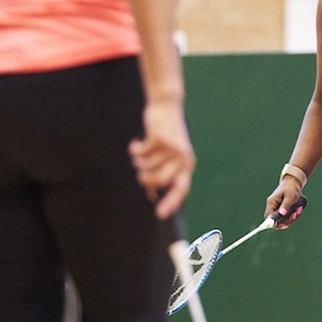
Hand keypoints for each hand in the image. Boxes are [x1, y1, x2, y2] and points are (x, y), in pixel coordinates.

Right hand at [128, 100, 194, 219]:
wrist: (166, 106)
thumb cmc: (165, 135)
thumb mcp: (166, 156)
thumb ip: (161, 174)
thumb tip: (152, 195)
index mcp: (186, 165)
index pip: (180, 189)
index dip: (171, 202)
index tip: (160, 215)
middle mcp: (183, 158)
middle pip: (158, 181)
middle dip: (144, 179)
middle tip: (139, 170)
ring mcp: (172, 148)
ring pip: (147, 167)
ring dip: (138, 161)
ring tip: (138, 153)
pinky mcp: (161, 138)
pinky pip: (141, 154)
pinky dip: (135, 150)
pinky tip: (136, 144)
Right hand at [266, 182, 304, 228]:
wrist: (293, 183)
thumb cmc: (291, 188)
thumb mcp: (290, 196)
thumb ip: (286, 205)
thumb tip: (282, 214)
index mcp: (271, 203)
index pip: (269, 218)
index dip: (275, 224)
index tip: (285, 225)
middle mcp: (272, 207)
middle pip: (277, 221)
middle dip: (288, 220)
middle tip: (296, 214)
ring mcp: (278, 209)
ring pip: (283, 220)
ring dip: (292, 218)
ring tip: (299, 209)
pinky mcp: (283, 211)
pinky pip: (287, 218)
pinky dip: (294, 216)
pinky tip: (299, 209)